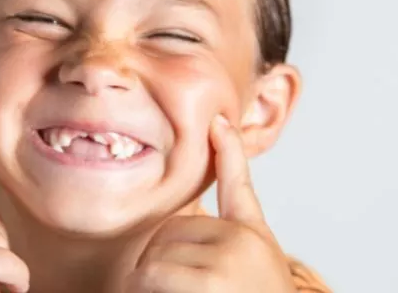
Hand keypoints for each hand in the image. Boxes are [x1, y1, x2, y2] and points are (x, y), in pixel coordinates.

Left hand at [126, 116, 295, 292]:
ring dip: (147, 286)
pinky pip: (151, 275)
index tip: (219, 122)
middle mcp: (245, 242)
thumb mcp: (247, 272)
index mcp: (254, 240)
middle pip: (168, 232)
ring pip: (153, 257)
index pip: (239, 185)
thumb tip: (177, 231)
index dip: (229, 151)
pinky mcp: (211, 279)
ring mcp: (230, 258)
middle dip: (157, 265)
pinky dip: (143, 291)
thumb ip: (216, 247)